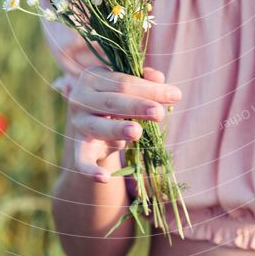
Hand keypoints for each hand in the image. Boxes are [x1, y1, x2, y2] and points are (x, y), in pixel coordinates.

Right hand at [68, 62, 181, 182]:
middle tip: (159, 113)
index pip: (123, 82)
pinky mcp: (78, 147)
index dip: (149, 89)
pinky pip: (81, 160)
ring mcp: (78, 124)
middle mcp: (80, 98)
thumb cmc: (117, 97)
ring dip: (118, 129)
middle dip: (138, 106)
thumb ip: (143, 80)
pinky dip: (90, 170)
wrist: (92, 121)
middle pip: (112, 102)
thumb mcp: (128, 86)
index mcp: (92, 77)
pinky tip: (105, 178)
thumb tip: (159, 78)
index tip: (176, 95)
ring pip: (99, 127)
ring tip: (138, 132)